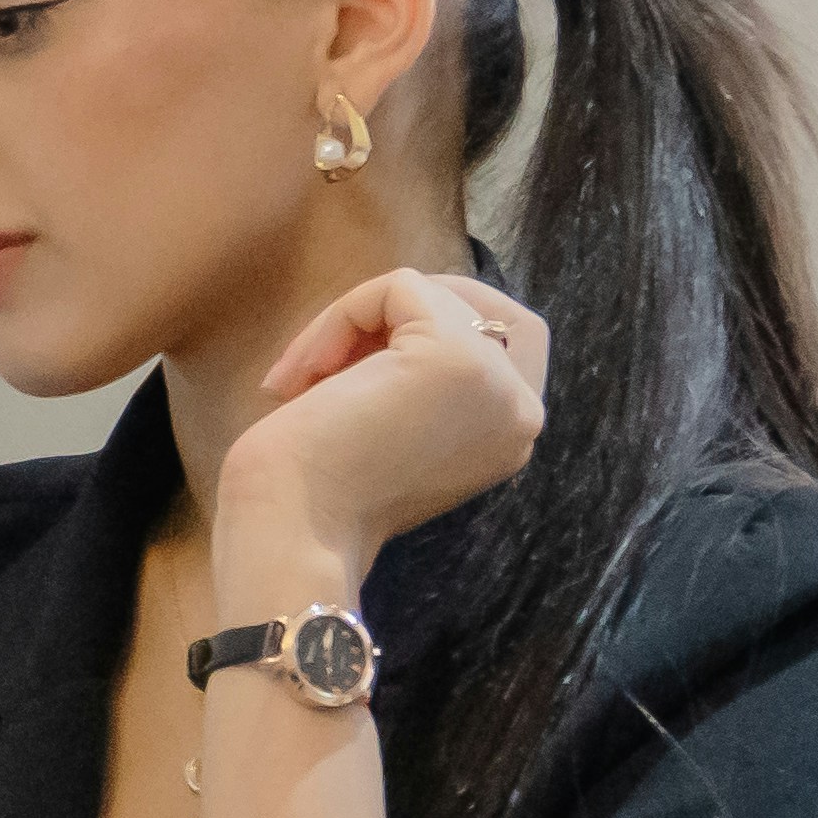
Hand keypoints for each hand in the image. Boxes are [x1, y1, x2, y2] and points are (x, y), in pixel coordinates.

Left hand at [217, 268, 548, 563]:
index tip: (353, 365)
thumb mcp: (391, 423)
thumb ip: (419, 373)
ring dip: (349, 321)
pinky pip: (400, 286)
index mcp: (511, 436)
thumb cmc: (316, 489)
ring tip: (300, 375)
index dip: (427, 325)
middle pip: (476, 304)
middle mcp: (523, 412)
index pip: (505, 337)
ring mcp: (499, 382)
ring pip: (426, 293)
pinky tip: (307, 374)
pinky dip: (341, 315)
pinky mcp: (458, 356)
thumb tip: (406, 299)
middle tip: (325, 358)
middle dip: (396, 311)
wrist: (293, 531)